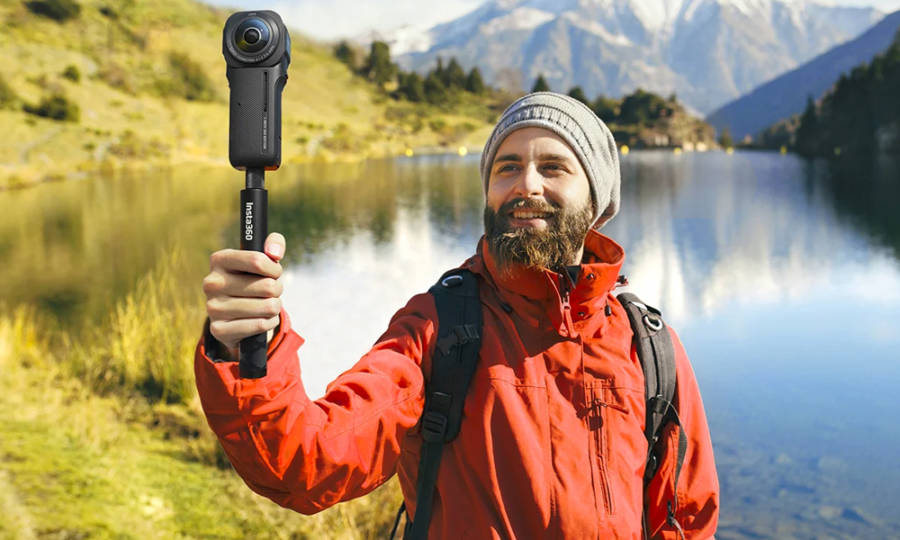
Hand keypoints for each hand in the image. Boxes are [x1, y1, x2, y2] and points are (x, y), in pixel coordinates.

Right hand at [202, 233, 285, 357]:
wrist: (235, 315)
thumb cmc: (253, 280)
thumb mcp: (262, 260)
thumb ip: (273, 245)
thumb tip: (274, 251)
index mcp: (219, 260)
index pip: (258, 260)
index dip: (274, 269)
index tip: (274, 272)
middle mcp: (212, 283)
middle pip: (267, 286)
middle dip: (277, 290)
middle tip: (270, 291)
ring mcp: (213, 307)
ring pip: (267, 307)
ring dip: (275, 307)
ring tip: (266, 305)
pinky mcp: (219, 329)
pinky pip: (260, 325)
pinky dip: (269, 322)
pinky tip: (262, 319)